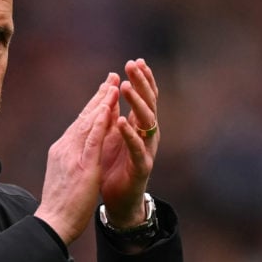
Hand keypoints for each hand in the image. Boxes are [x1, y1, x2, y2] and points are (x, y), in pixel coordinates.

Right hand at [35, 79, 119, 244]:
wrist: (53, 221)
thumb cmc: (61, 204)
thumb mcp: (66, 174)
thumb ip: (73, 158)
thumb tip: (80, 149)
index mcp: (62, 150)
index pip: (80, 123)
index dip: (94, 105)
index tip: (105, 90)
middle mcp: (65, 147)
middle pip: (85, 116)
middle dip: (100, 96)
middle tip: (113, 77)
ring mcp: (73, 155)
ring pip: (89, 122)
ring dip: (103, 101)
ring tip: (115, 84)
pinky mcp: (83, 165)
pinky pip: (93, 138)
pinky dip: (101, 121)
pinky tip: (109, 108)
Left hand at [99, 59, 159, 226]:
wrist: (119, 201)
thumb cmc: (115, 166)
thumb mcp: (113, 136)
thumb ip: (115, 114)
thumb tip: (112, 88)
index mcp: (140, 126)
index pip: (144, 97)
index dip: (142, 80)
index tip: (136, 61)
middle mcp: (147, 135)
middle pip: (148, 104)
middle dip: (141, 83)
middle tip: (133, 65)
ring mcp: (146, 150)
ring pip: (146, 122)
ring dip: (135, 103)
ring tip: (125, 88)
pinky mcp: (141, 168)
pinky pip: (137, 149)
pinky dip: (129, 135)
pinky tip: (121, 122)